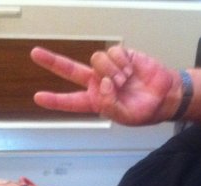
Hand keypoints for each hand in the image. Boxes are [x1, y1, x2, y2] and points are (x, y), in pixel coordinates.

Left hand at [30, 46, 180, 124]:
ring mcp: (108, 68)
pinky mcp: (120, 56)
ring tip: (124, 80)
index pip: (72, 101)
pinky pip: (112, 52)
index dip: (55, 100)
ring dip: (111, 71)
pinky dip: (121, 62)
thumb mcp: (126, 117)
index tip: (39, 97)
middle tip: (35, 54)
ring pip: (96, 60)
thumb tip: (102, 83)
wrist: (165, 95)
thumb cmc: (145, 110)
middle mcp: (98, 83)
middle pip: (70, 70)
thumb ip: (110, 104)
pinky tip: (130, 69)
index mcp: (96, 101)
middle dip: (53, 62)